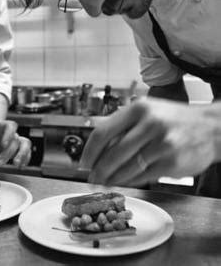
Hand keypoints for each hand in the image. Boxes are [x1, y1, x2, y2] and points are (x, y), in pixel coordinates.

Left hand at [0, 120, 31, 166]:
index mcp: (2, 126)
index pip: (11, 126)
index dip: (9, 134)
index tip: (3, 144)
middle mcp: (12, 133)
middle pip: (16, 140)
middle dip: (8, 152)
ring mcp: (16, 141)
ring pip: (26, 144)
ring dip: (22, 155)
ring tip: (16, 164)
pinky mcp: (17, 150)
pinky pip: (27, 152)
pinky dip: (25, 159)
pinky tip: (20, 166)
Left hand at [79, 97, 219, 186]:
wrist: (211, 128)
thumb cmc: (173, 119)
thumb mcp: (147, 111)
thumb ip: (123, 125)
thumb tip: (97, 148)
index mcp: (138, 108)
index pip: (103, 131)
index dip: (89, 151)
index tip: (83, 162)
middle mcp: (150, 124)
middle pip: (113, 153)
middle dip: (98, 169)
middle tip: (91, 178)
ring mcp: (163, 144)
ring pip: (127, 167)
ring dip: (111, 178)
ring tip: (103, 182)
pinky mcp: (172, 163)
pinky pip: (143, 176)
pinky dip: (129, 181)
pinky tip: (122, 181)